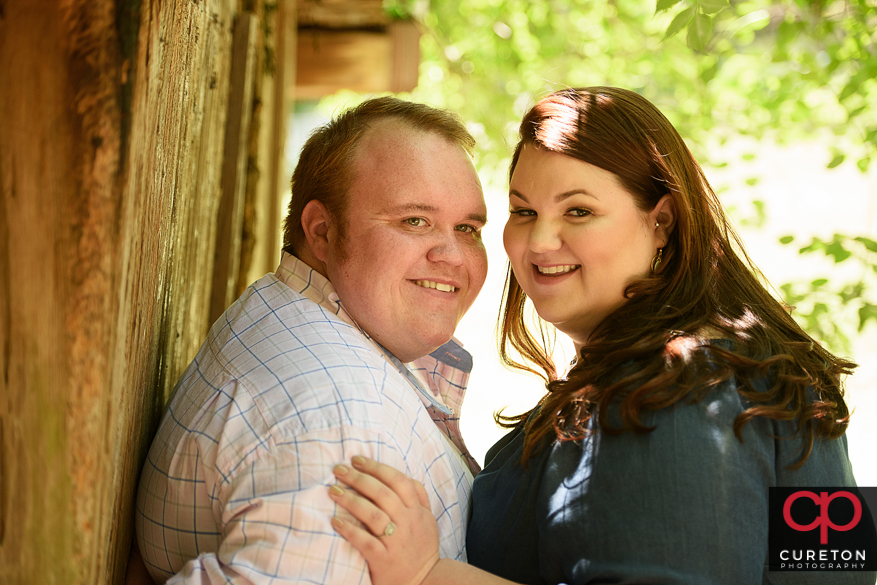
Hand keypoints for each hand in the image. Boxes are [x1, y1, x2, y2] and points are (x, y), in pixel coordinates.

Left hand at [329, 456, 439, 584]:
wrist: (425, 581)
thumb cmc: (421, 548)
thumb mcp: (428, 521)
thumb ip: (420, 498)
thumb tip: (409, 477)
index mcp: (417, 511)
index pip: (398, 481)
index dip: (377, 468)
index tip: (357, 460)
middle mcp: (408, 522)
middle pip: (383, 494)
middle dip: (359, 478)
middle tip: (339, 469)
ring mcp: (396, 541)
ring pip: (373, 515)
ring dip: (351, 500)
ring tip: (333, 491)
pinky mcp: (384, 559)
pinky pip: (366, 542)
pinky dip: (350, 531)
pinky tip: (335, 522)